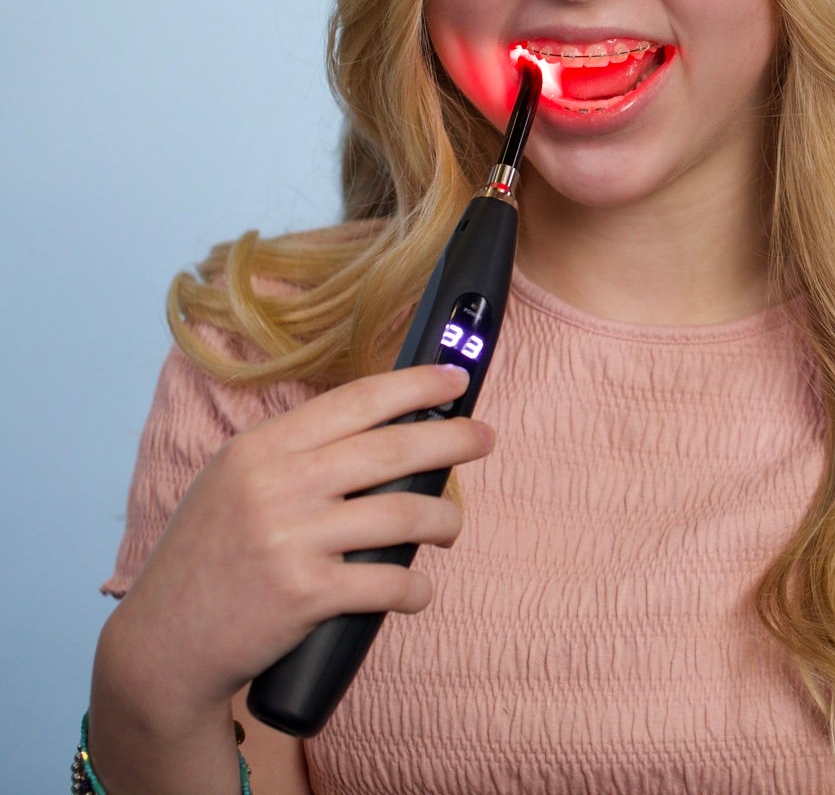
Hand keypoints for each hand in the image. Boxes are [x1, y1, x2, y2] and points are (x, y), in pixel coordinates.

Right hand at [97, 362, 494, 719]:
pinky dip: (416, 589)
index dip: (415, 385)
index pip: (356, 400)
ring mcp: (292, 539)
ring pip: (405, 515)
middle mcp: (276, 484)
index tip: (455, 380)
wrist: (161, 643)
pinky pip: (390, 582)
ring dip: (445, 521)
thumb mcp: (232, 483)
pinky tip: (418, 591)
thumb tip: (382, 428)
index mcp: (260, 448)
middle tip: (484, 438)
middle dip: (452, 440)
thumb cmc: (207, 559)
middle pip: (393, 449)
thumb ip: (294, 454)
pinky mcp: (307, 593)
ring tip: (450, 528)